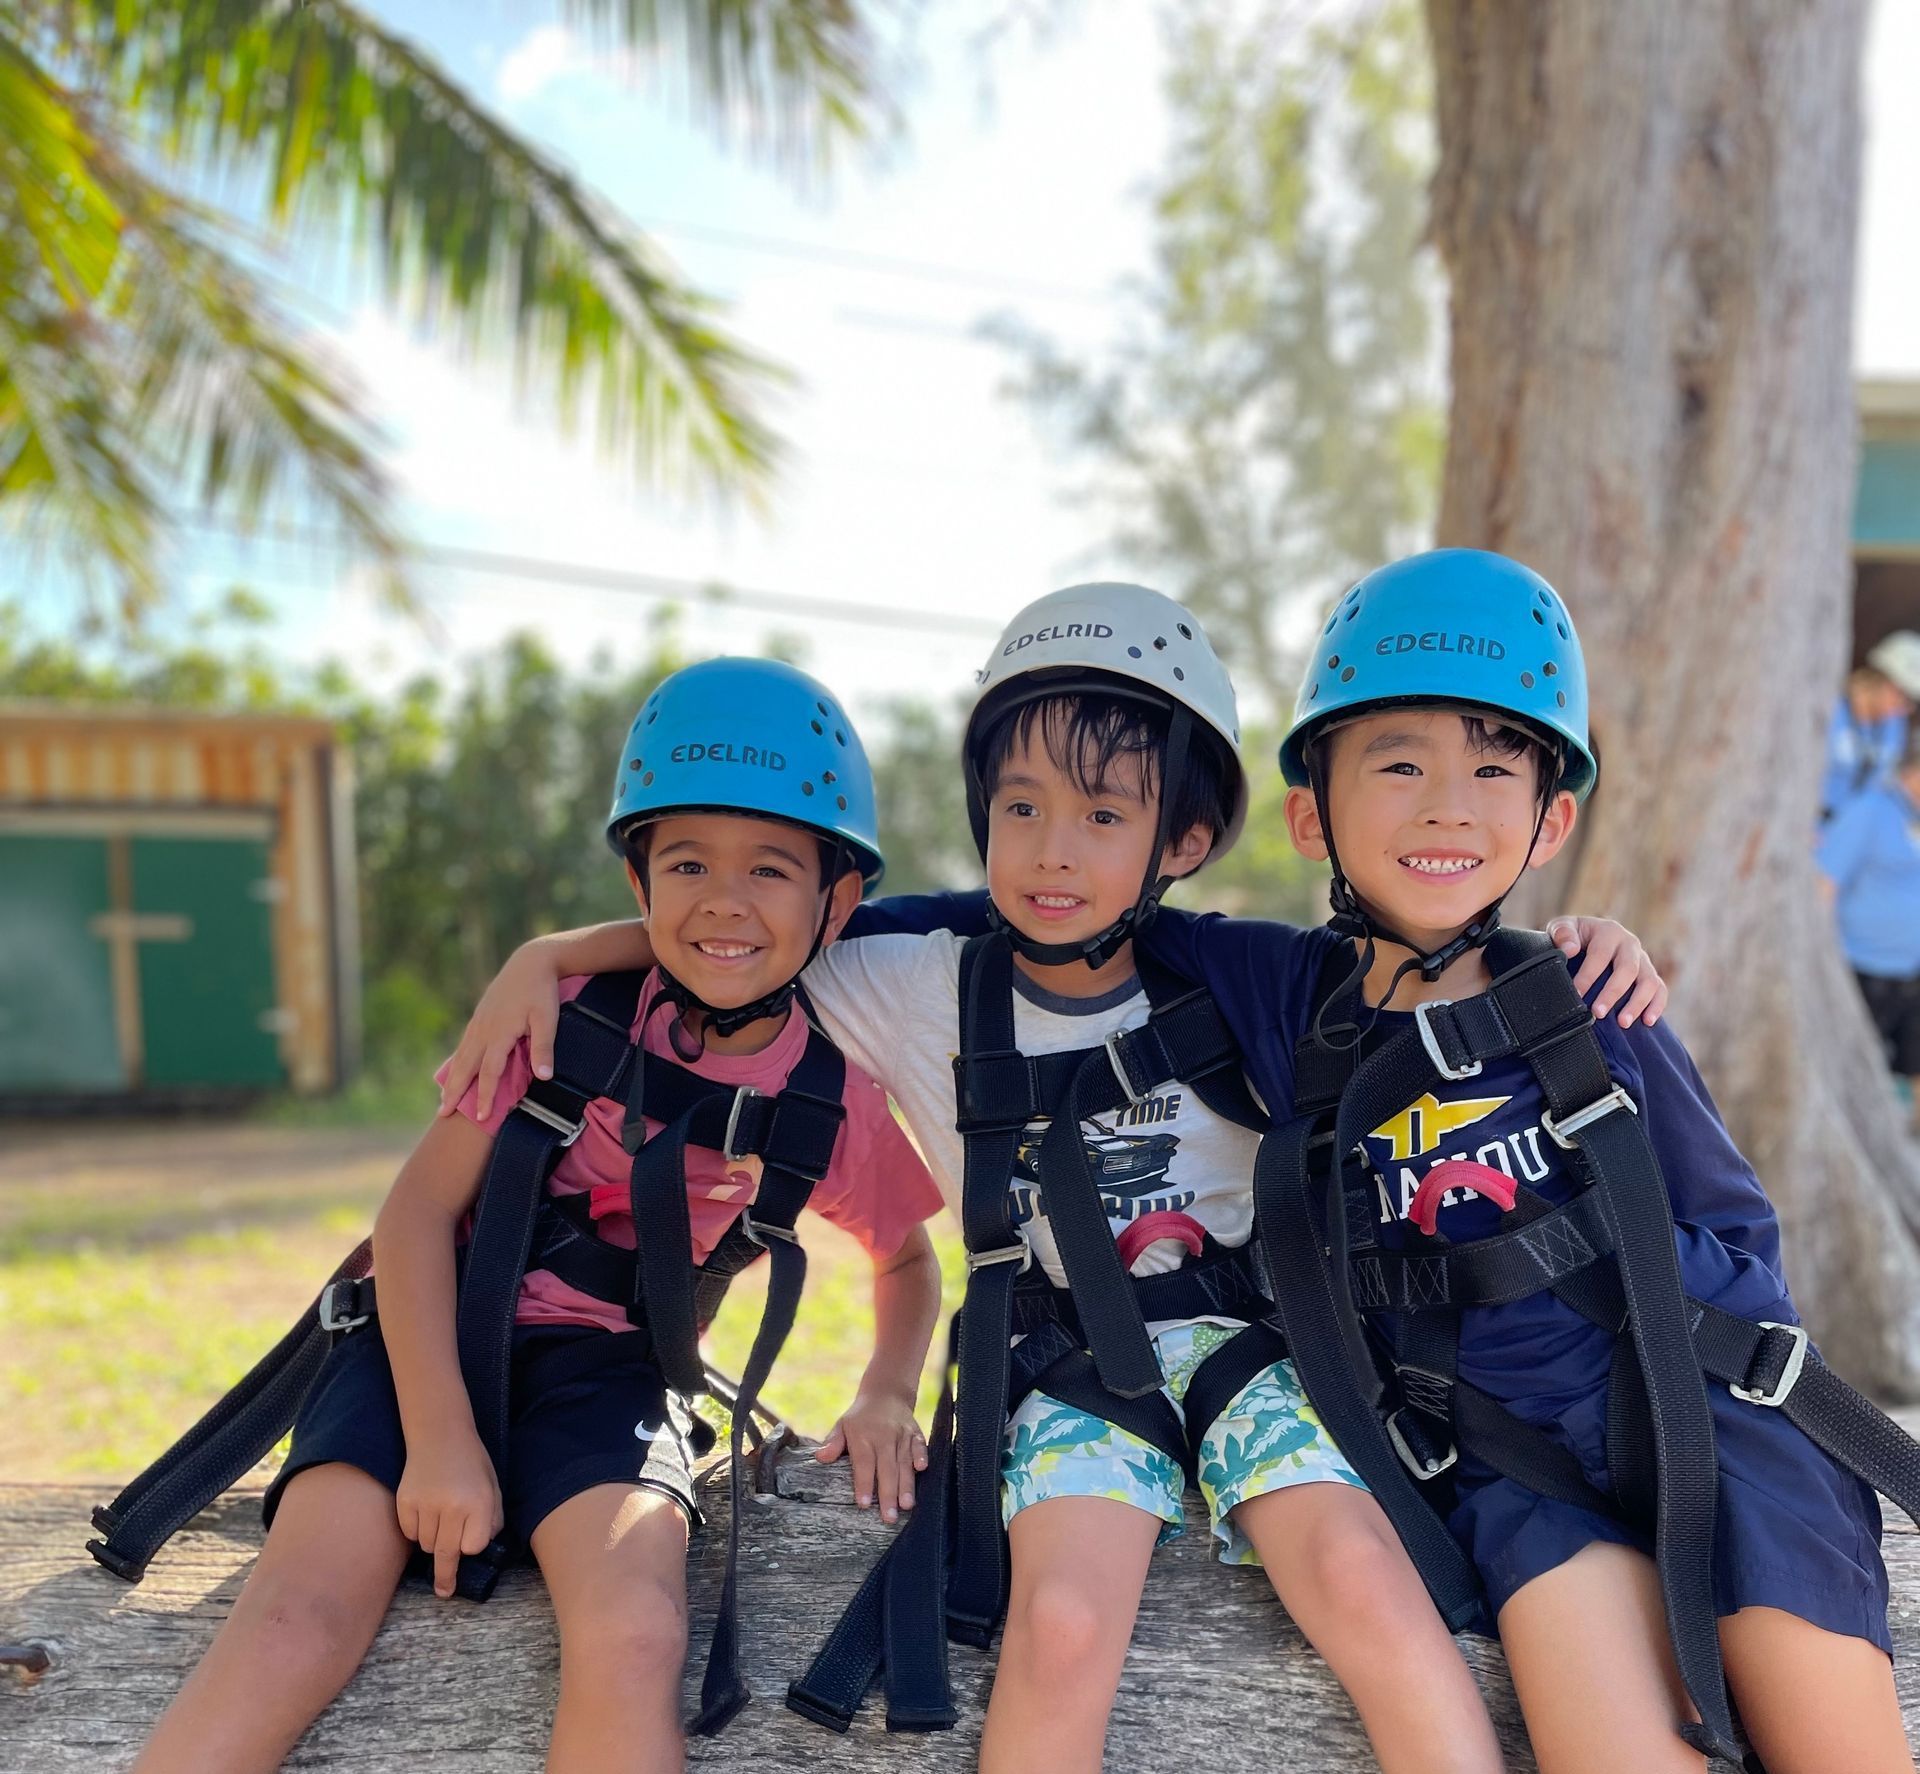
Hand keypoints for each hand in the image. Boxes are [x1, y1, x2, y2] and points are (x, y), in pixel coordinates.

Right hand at [395, 1433, 504, 1597]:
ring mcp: (425, 1505)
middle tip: (444, 1591)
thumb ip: (492, 1518)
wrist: (440, 1434)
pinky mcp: (405, 1502)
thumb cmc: (471, 1462)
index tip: (471, 1543)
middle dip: (446, 1576)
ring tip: (440, 1518)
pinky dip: (416, 1530)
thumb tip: (481, 1547)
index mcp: (479, 1502)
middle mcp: (452, 1506)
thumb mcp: (492, 1486)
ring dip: (433, 1542)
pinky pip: (410, 1534)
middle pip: (446, 1554)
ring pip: (427, 1546)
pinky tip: (425, 1511)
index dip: (472, 1545)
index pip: (474, 1546)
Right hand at [437, 940, 565, 1119]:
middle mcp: (483, 1030)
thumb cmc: (541, 991)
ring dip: (452, 1079)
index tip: (481, 1117)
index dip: (485, 1095)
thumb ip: (544, 1047)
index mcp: (499, 1033)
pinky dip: (457, 1061)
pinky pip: (464, 1045)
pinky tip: (454, 1070)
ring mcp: (478, 1023)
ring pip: (461, 1056)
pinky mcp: (479, 1017)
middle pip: (465, 1067)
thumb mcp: (548, 1018)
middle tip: (442, 1115)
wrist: (529, 962)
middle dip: (454, 1092)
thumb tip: (544, 1077)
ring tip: (443, 1099)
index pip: (489, 1072)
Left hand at [814, 1387, 928, 1524]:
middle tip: (889, 1518)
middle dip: (888, 1494)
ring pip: (904, 1462)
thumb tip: (820, 1458)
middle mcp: (883, 1436)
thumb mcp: (842, 1425)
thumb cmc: (860, 1418)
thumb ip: (833, 1443)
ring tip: (906, 1506)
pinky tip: (923, 1470)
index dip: (864, 1484)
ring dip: (906, 1484)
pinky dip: (922, 1456)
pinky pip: (920, 1445)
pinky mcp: (915, 1433)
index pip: (863, 1463)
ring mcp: (901, 1434)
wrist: (886, 1392)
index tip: (864, 1504)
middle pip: (886, 1468)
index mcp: (863, 1436)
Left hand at [1545, 916, 1667, 1027]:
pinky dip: (1657, 1005)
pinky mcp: (1650, 974)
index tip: (1577, 994)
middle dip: (1612, 993)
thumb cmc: (1572, 937)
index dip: (1589, 975)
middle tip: (1598, 1013)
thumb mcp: (1562, 928)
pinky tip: (1648, 1022)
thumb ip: (1562, 933)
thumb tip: (1569, 949)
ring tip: (1623, 1023)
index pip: (1600, 954)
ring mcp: (1643, 960)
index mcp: (1609, 931)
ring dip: (1637, 1003)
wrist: (1586, 938)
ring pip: (1649, 981)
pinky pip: (1660, 990)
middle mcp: (1630, 944)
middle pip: (1628, 969)